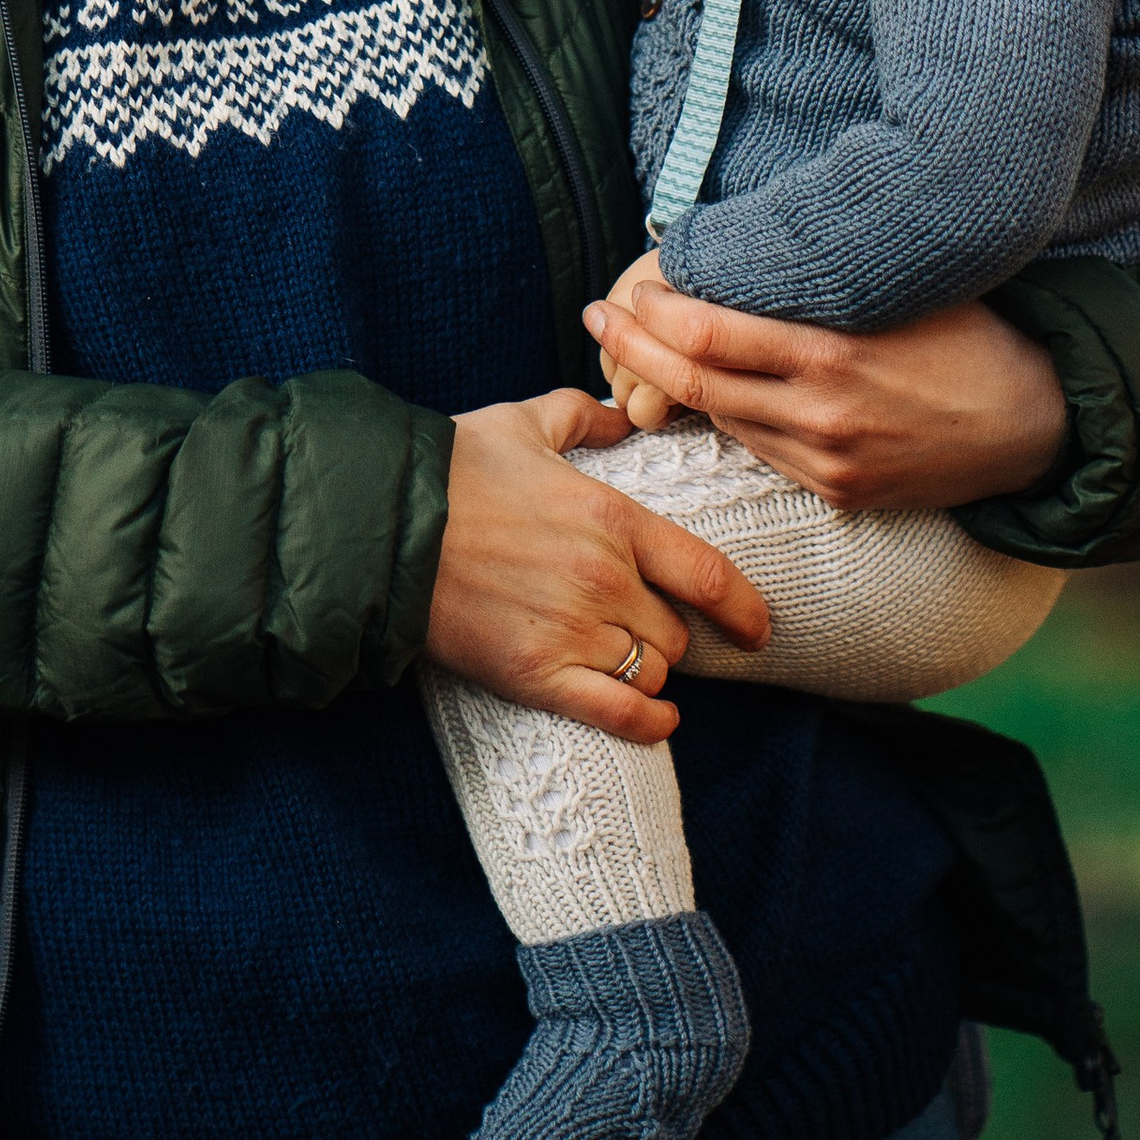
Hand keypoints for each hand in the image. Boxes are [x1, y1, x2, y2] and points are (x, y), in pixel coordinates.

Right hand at [426, 390, 771, 742]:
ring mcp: (572, 628)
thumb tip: (621, 417)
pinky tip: (657, 720)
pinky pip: (618, 711)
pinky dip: (647, 722)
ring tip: (627, 661)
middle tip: (646, 630)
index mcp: (611, 516)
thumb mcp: (523, 423)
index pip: (706, 573)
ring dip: (649, 670)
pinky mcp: (535, 672)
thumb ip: (583, 418)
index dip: (743, 607)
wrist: (380, 523)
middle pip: (678, 632)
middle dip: (670, 634)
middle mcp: (604, 577)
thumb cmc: (451, 468)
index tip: (759, 628)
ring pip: (651, 670)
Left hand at [583, 280, 1067, 515]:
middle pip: (697, 386)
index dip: (656, 315)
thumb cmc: (967, 332)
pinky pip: (765, 452)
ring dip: (680, 388)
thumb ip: (819, 281)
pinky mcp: (841, 493)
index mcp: (833, 353)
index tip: (627, 291)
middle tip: (597, 318)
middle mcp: (822, 414)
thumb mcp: (895, 289)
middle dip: (636, 351)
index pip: (710, 337)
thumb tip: (740, 254)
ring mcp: (829, 461)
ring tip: (641, 350)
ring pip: (725, 421)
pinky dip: (734, 419)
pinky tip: (715, 395)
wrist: (1036, 421)